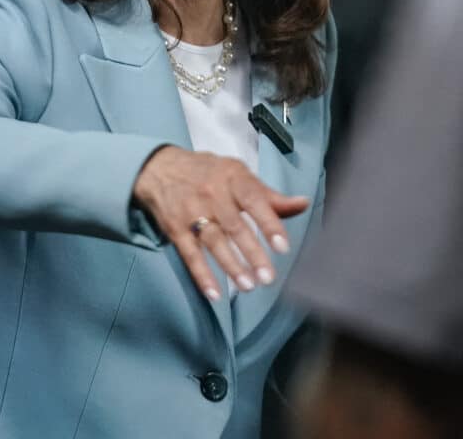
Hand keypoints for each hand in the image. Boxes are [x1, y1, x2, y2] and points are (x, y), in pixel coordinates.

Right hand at [132, 145, 308, 300]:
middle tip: (268, 277)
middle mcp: (212, 193)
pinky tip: (214, 294)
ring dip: (230, 265)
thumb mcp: (238, 174)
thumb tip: (303, 204)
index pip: (254, 200)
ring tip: (248, 286)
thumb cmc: (208, 173)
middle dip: (252, 253)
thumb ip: (269, 195)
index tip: (283, 247)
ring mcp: (192, 212)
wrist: (159, 168)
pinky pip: (190, 254)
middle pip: (234, 226)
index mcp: (232, 177)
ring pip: (213, 241)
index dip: (269, 223)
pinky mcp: (175, 228)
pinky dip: (201, 275)